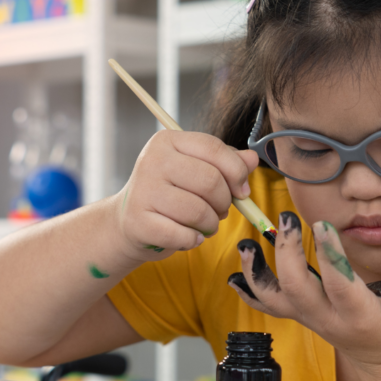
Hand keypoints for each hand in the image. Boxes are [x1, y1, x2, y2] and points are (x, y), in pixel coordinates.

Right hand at [115, 130, 258, 261]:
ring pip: (198, 211)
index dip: (236, 172)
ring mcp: (143, 191)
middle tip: (221, 211)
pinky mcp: (138, 221)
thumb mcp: (195, 170)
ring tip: (206, 225)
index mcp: (167, 141)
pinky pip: (183, 235)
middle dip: (224, 202)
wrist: (128, 221)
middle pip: (210, 181)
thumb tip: (252, 158)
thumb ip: (225, 162)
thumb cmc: (170, 193)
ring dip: (211, 224)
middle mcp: (152, 161)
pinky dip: (194, 240)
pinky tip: (190, 236)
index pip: (213, 148)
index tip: (242, 191)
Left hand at [227, 211, 380, 367]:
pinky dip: (248, 290)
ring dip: (256, 273)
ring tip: (246, 246)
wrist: (380, 352)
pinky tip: (234, 274)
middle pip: (297, 289)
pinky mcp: (297, 314)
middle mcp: (327, 318)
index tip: (324, 225)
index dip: (330, 257)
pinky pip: (266, 306)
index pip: (340, 285)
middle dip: (287, 254)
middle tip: (286, 218)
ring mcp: (308, 317)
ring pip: (274, 299)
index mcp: (358, 314)